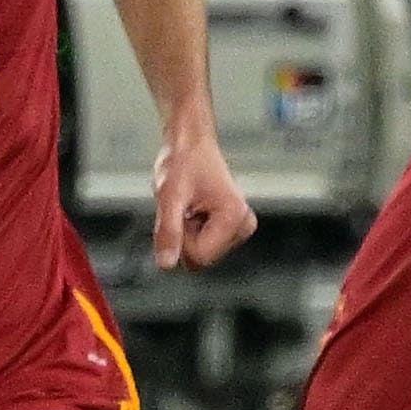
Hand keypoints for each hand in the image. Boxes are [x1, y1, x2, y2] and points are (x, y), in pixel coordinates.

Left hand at [152, 120, 255, 268]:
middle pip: (201, 259)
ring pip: (201, 254)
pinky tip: (194, 209)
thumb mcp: (169, 197)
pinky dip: (192, 231)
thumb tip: (166, 265)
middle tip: (183, 207)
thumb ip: (168, 232)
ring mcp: (240, 228)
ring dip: (187, 234)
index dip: (180, 239)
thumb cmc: (182, 163)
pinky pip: (204, 246)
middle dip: (184, 237)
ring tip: (189, 206)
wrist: (190, 143)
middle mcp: (243, 226)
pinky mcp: (233, 229)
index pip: (199, 257)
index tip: (181, 210)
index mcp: (235, 217)